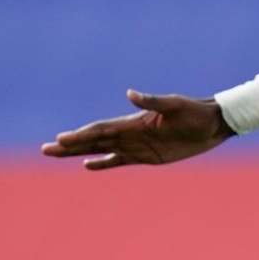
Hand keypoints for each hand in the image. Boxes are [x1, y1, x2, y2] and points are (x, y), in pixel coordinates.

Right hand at [41, 90, 231, 169]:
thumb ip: (152, 101)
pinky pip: (120, 160)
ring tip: (56, 154)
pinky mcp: (148, 156)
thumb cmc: (195, 112)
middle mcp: (130, 133)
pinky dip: (103, 163)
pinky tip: (88, 166)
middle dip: (70, 145)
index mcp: (133, 122)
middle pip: (93, 140)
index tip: (61, 139)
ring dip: (79, 153)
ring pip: (101, 150)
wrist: (213, 123)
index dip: (81, 135)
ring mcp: (137, 145)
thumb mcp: (175, 105)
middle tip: (45, 149)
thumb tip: (130, 94)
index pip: (100, 130)